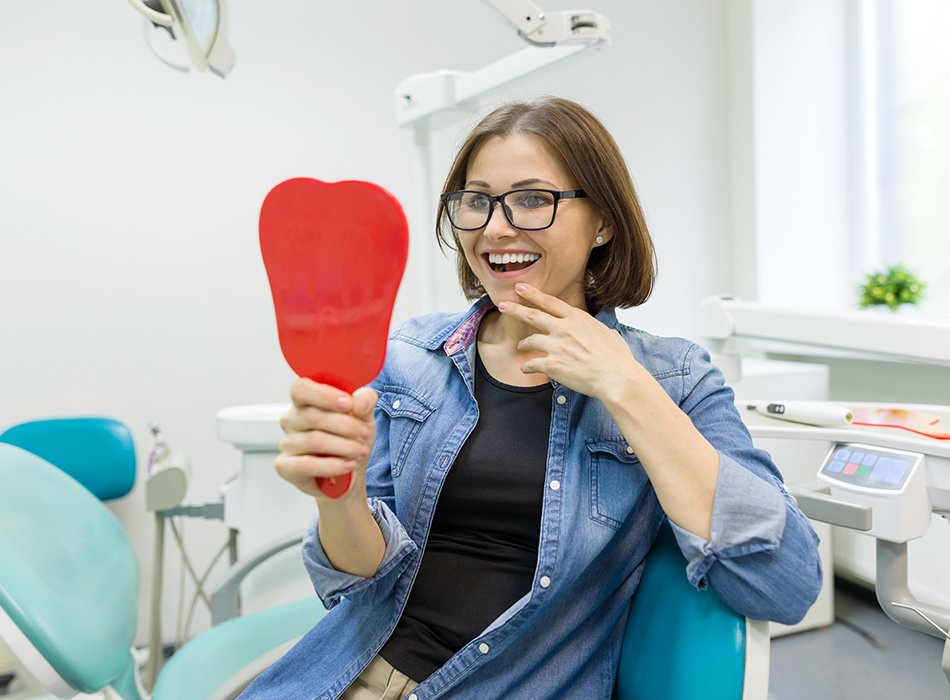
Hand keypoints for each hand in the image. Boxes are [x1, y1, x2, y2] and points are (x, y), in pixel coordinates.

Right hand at [275, 378, 377, 499]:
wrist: (350, 471)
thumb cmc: (351, 438)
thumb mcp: (364, 416)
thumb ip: (365, 401)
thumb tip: (359, 402)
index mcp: (305, 401)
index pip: (301, 388)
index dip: (324, 395)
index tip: (348, 404)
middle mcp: (291, 420)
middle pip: (312, 416)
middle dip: (346, 426)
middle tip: (364, 433)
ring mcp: (286, 443)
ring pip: (314, 440)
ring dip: (344, 447)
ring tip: (361, 451)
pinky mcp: (285, 466)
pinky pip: (306, 465)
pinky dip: (332, 465)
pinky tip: (348, 465)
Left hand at [498, 283, 640, 401]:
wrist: (616, 377)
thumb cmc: (617, 358)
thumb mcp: (610, 334)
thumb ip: (599, 330)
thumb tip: (603, 332)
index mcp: (577, 318)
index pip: (550, 302)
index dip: (533, 294)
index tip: (520, 287)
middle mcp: (564, 328)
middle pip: (533, 315)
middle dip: (515, 309)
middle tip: (502, 305)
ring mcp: (556, 346)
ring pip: (530, 340)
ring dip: (523, 344)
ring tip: (520, 346)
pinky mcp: (552, 364)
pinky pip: (532, 364)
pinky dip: (527, 367)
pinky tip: (526, 369)